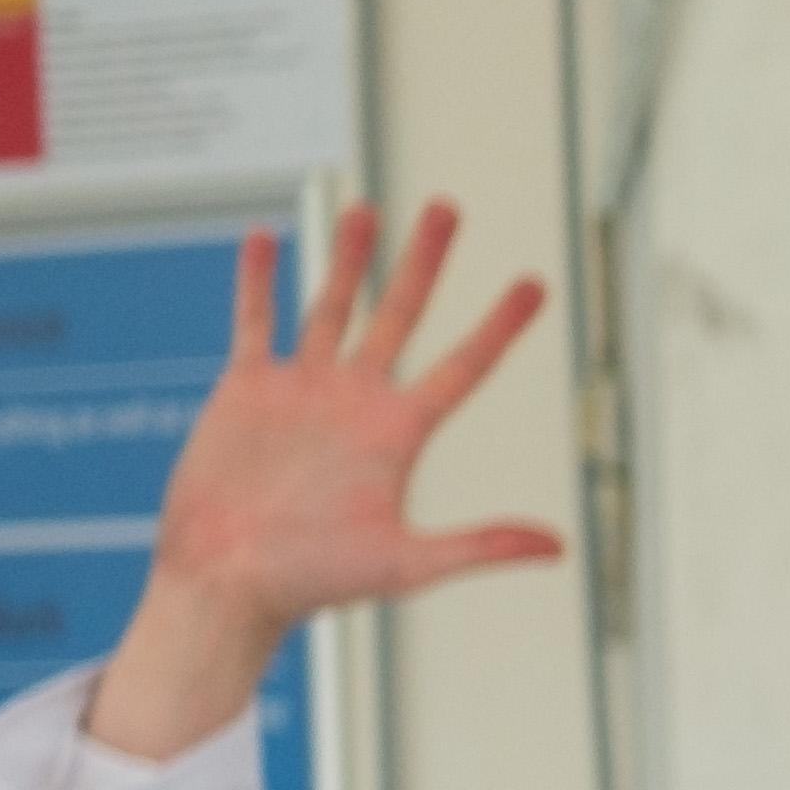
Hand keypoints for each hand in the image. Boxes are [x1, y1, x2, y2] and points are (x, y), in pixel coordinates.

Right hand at [92, 203, 564, 761]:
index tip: (534, 284)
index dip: (500, 327)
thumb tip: (558, 547)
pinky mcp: (246, 390)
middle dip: (424, 262)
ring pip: (331, 306)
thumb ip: (480, 546)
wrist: (231, 583)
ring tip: (367, 207)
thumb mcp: (407, 565)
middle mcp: (358, 401)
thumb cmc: (318, 582)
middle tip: (448, 206)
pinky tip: (263, 236)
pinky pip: (254, 323)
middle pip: (401, 315)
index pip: (464, 366)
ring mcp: (303, 390)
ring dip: (347, 257)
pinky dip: (256, 282)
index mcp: (400, 433)